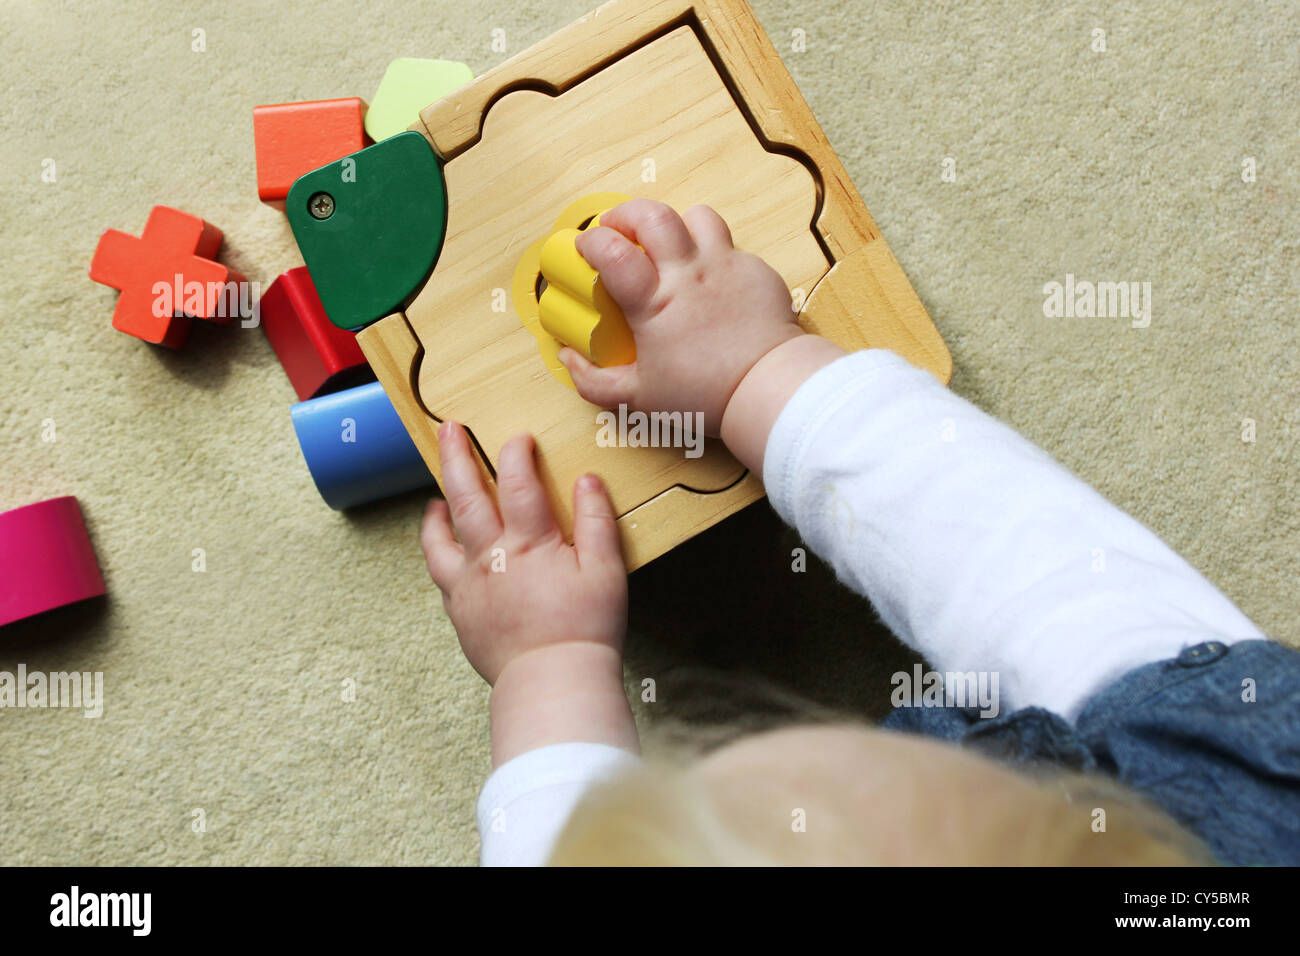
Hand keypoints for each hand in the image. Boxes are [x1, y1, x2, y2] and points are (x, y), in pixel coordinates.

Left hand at [420, 421, 627, 684]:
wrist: (552, 681)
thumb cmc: (585, 628)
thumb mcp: (606, 571)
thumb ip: (596, 521)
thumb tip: (587, 480)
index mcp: (529, 543)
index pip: (518, 482)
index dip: (516, 453)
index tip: (519, 437)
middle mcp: (491, 557)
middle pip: (466, 496)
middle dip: (457, 458)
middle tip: (449, 430)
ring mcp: (469, 585)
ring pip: (441, 537)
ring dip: (437, 509)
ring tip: (435, 496)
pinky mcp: (461, 612)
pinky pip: (440, 574)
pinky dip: (437, 554)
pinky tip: (443, 550)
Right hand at [560, 199, 803, 434]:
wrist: (768, 389)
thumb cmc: (705, 395)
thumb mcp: (637, 398)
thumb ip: (593, 381)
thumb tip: (568, 358)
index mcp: (654, 301)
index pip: (612, 250)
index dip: (591, 240)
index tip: (586, 248)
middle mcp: (688, 273)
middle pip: (652, 214)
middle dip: (627, 212)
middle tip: (618, 229)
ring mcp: (725, 266)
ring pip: (696, 216)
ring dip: (675, 223)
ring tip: (667, 244)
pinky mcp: (755, 270)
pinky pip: (729, 245)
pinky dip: (712, 252)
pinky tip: (709, 279)